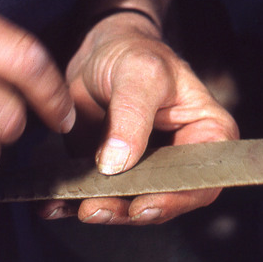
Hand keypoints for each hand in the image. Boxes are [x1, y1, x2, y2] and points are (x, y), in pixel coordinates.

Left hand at [38, 11, 238, 224]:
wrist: (100, 51)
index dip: (176, 200)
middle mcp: (182, 161)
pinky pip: (99, 196)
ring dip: (103, 211)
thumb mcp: (140, 74)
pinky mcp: (114, 174)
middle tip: (98, 208)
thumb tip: (117, 163)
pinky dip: (73, 204)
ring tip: (77, 206)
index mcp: (208, 136)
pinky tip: (54, 206)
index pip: (202, 181)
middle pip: (165, 201)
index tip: (143, 205)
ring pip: (131, 206)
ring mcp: (148, 171)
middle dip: (130, 211)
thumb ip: (132, 116)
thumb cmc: (135, 53)